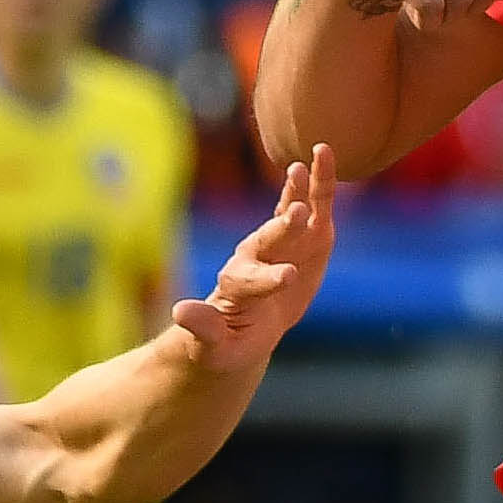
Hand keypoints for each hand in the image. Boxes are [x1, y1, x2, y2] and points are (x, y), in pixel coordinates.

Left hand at [170, 148, 339, 364]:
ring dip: (297, 192)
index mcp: (236, 287)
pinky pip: (313, 207)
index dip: (268, 279)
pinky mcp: (306, 239)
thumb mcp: (214, 346)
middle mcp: (256, 258)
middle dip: (282, 230)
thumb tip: (179, 311)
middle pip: (268, 242)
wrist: (246, 330)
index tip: (287, 278)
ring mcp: (282, 245)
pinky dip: (318, 184)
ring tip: (304, 167)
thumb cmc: (228, 344)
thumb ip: (203, 328)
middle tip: (296, 215)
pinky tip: (322, 156)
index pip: (251, 280)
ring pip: (289, 215)